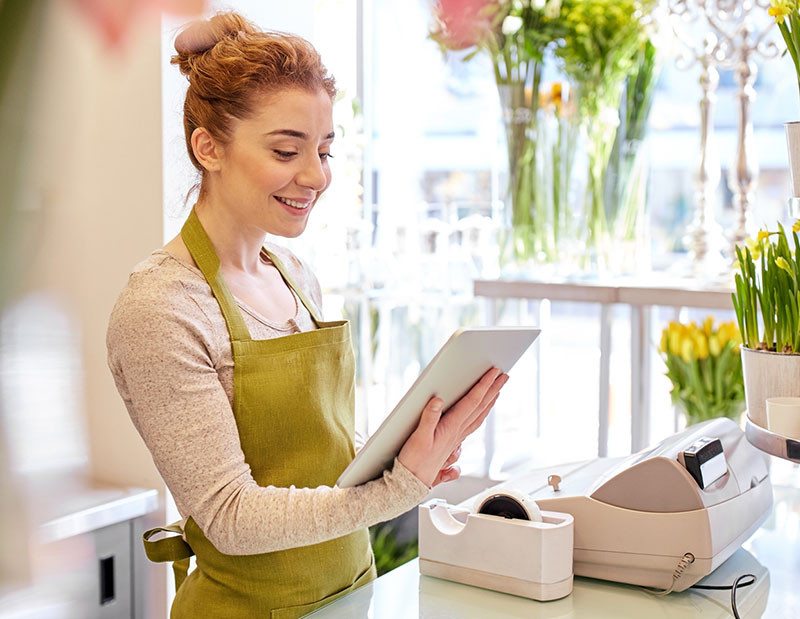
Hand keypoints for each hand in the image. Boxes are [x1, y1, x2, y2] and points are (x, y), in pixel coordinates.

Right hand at [398, 367, 508, 486]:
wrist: (412, 481)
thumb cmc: (414, 461)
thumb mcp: (418, 438)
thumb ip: (428, 418)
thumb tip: (438, 401)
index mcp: (452, 428)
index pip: (472, 402)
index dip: (484, 386)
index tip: (493, 373)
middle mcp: (458, 433)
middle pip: (481, 407)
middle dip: (493, 389)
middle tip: (503, 375)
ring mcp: (457, 438)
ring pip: (479, 416)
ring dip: (490, 401)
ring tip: (498, 389)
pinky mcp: (452, 442)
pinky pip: (473, 424)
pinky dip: (481, 414)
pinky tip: (482, 412)